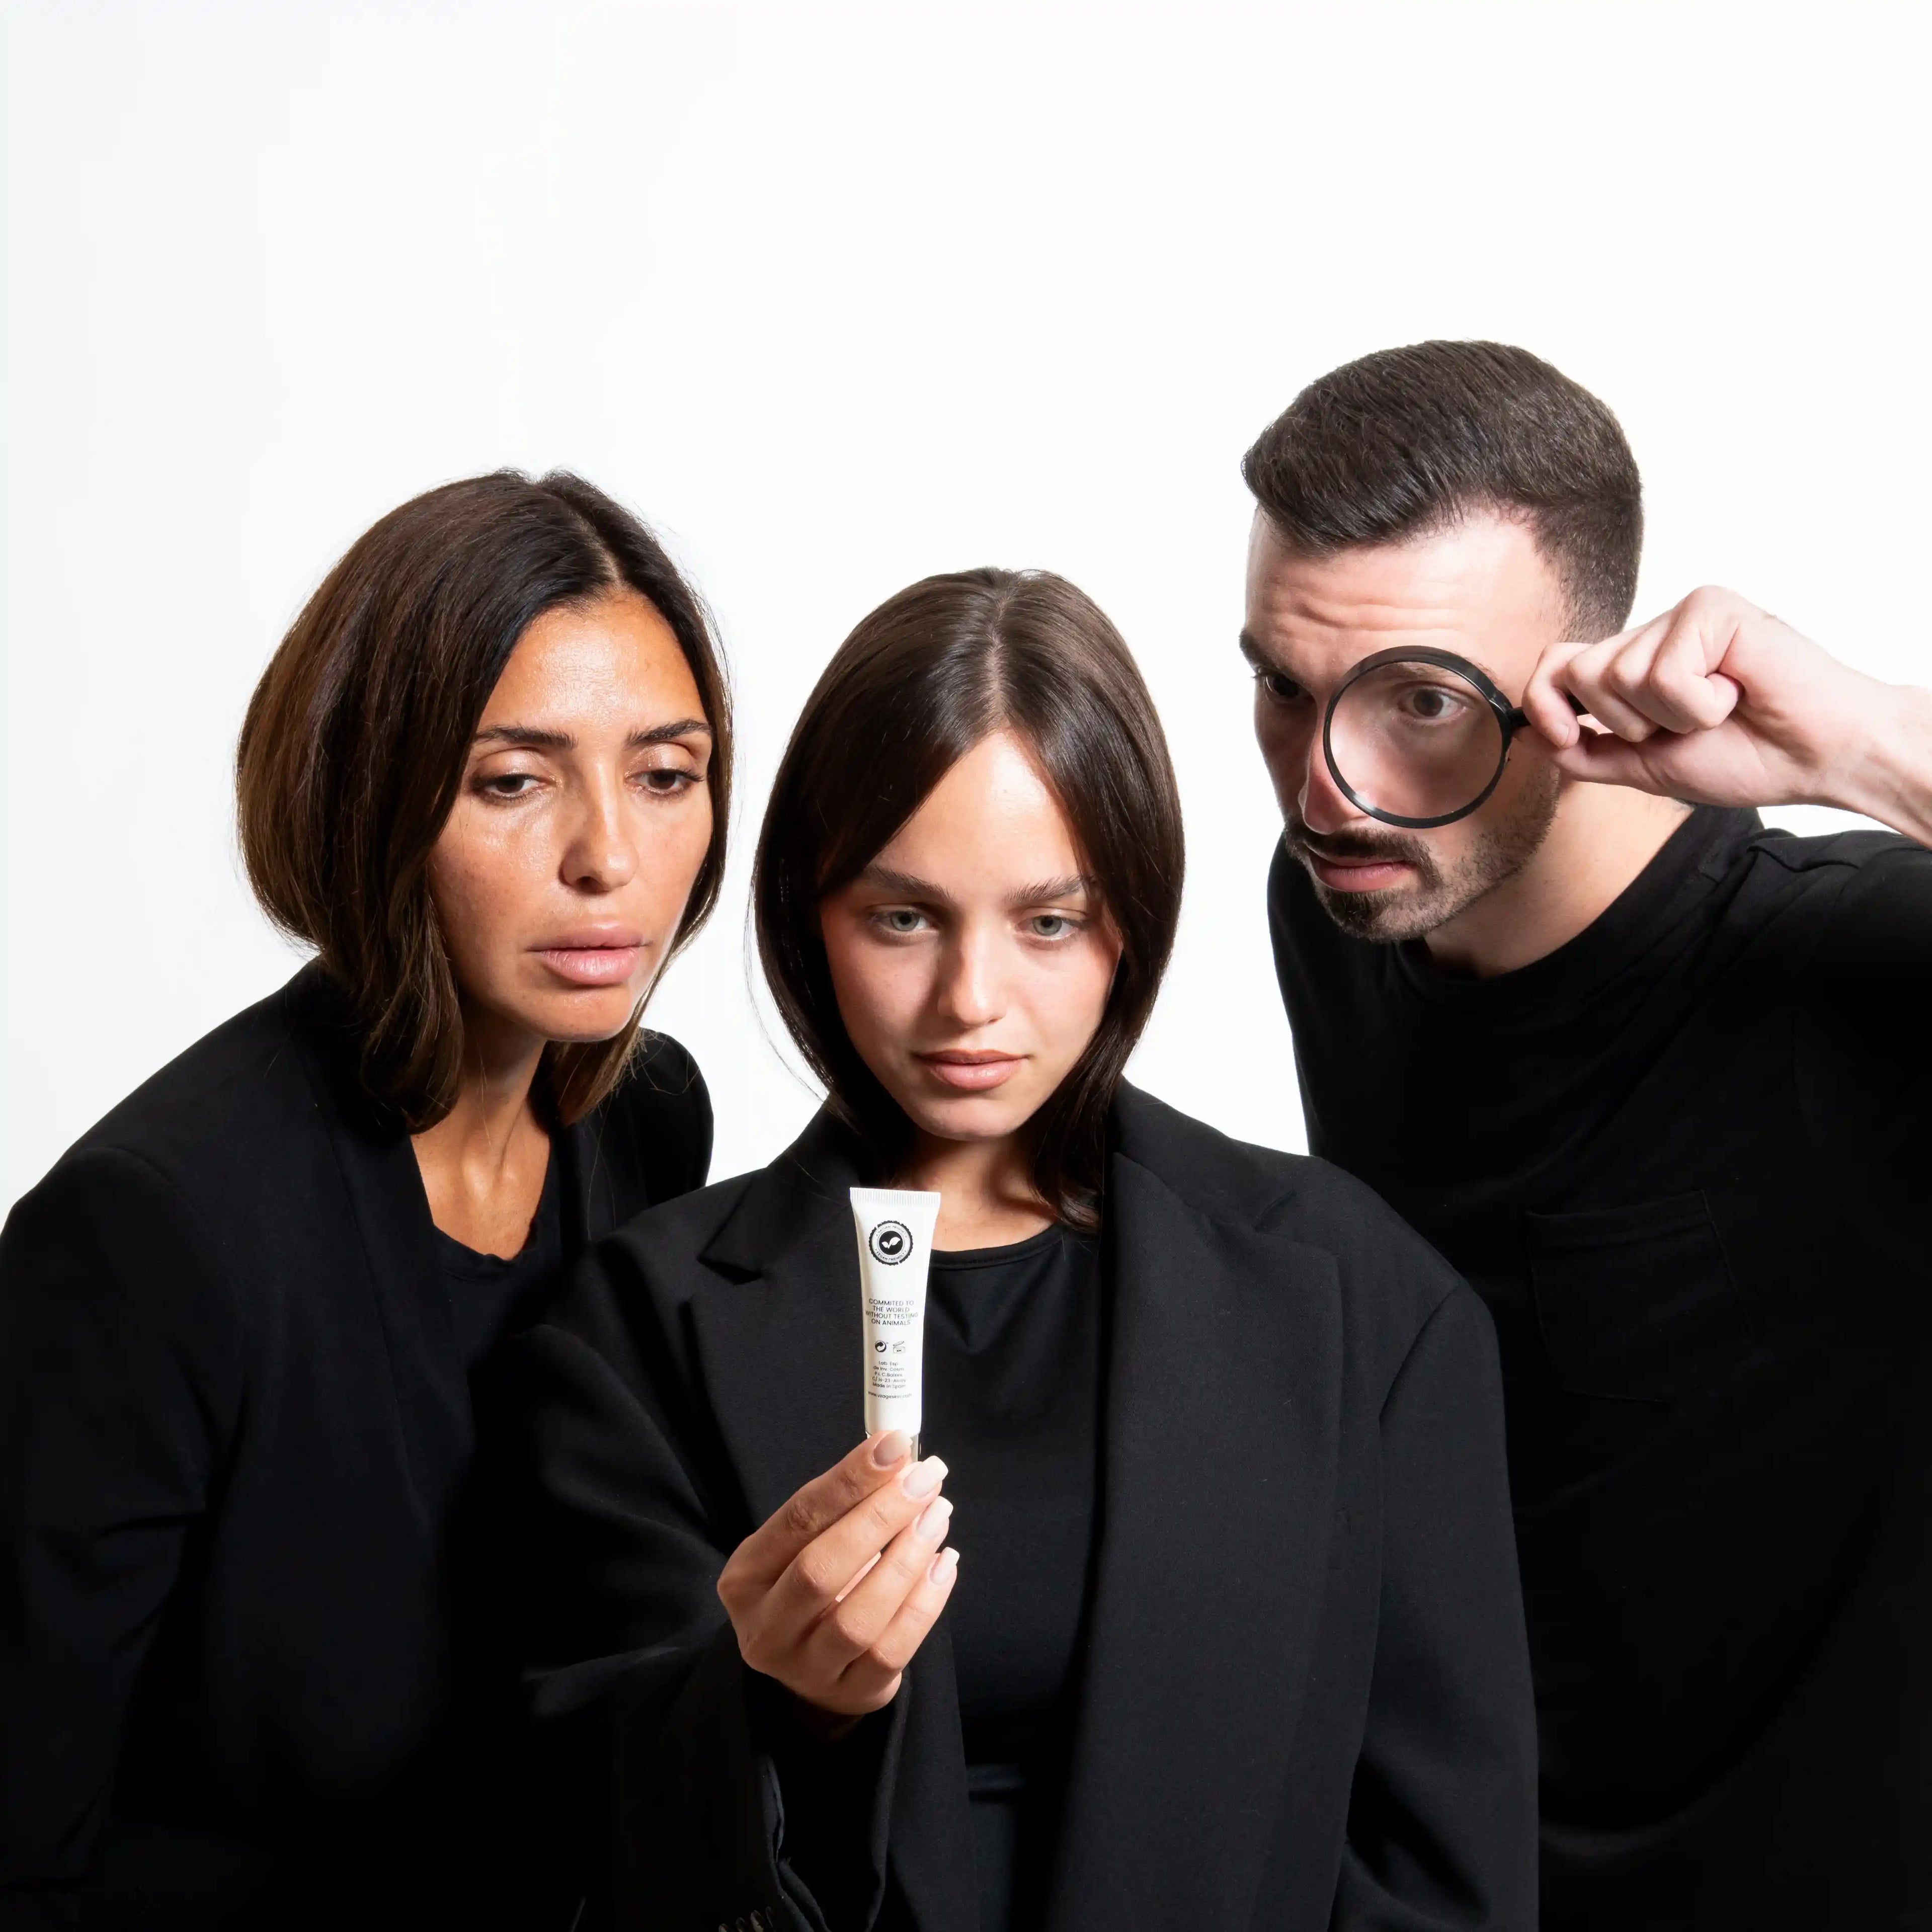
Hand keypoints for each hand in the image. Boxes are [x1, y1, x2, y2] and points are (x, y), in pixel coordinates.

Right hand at [716, 1432, 958, 1733]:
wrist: (811, 1669)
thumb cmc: (812, 1587)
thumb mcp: (806, 1545)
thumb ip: (840, 1506)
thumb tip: (896, 1454)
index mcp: (745, 1578)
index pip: (797, 1520)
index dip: (848, 1480)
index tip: (894, 1445)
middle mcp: (766, 1629)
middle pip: (821, 1570)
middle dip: (880, 1517)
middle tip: (925, 1478)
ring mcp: (806, 1669)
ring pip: (858, 1617)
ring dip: (906, 1559)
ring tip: (938, 1514)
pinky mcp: (851, 1693)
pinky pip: (892, 1650)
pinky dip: (924, 1603)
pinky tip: (944, 1563)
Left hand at [1520, 586, 1924, 820]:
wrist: (1817, 758)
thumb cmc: (1746, 757)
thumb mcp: (1646, 766)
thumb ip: (1587, 752)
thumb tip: (1529, 735)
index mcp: (1636, 665)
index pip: (1557, 665)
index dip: (1546, 704)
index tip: (1566, 736)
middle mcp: (1652, 634)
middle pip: (1581, 674)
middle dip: (1627, 723)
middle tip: (1688, 725)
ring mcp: (1681, 616)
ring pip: (1619, 676)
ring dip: (1671, 716)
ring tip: (1719, 708)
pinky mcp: (1711, 608)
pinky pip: (1665, 672)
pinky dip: (1700, 704)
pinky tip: (1737, 693)